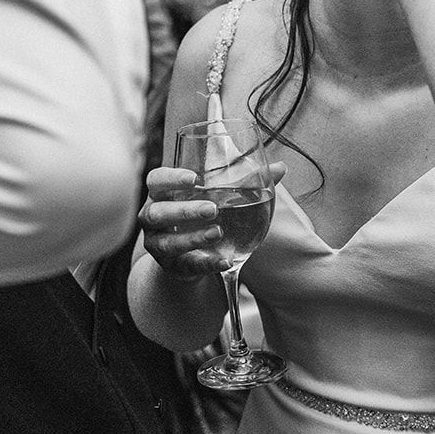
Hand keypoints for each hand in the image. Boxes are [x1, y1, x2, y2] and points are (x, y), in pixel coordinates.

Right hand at [139, 162, 286, 279]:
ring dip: (193, 237)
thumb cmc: (201, 215)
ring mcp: (158, 244)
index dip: (171, 178)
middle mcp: (153, 218)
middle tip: (212, 209)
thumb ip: (247, 181)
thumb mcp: (218, 196)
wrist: (188, 255)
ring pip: (168, 242)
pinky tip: (224, 260)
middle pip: (158, 212)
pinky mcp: (172, 266)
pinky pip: (186, 265)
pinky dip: (205, 263)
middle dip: (184, 209)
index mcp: (162, 194)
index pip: (156, 180)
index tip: (194, 179)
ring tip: (218, 232)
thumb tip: (281, 167)